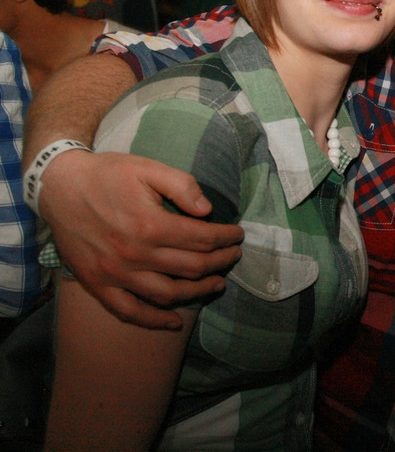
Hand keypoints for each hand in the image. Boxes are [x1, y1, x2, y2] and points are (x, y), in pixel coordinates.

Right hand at [40, 149, 243, 329]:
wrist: (60, 187)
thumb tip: (207, 210)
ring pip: (168, 293)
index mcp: (150, 225)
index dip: (226, 238)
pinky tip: (174, 322)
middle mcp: (135, 254)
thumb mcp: (148, 168)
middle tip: (233, 256)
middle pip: (191, 267)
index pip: (202, 239)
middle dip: (220, 262)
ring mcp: (115, 274)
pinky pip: (129, 311)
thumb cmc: (108, 174)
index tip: (237, 235)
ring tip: (217, 283)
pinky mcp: (98, 284)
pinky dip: (154, 320)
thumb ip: (182, 185)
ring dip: (198, 291)